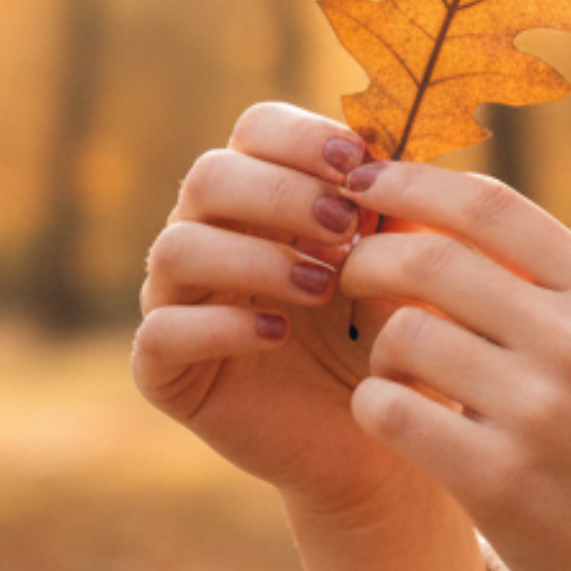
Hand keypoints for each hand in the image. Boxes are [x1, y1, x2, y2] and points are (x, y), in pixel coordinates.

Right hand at [132, 102, 424, 523]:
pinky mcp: (164, 370)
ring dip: (254, 258)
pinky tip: (278, 334)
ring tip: (323, 286)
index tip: (358, 163)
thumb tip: (398, 141)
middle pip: (209, 176)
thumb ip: (402, 207)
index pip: (256, 130)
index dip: (302, 138)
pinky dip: (221, 326)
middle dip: (281, 193)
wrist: (382, 441)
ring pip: (176, 248)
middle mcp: (209, 236)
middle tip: (346, 227)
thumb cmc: (394, 339)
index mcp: (265, 196)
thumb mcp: (409, 268)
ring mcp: (177, 301)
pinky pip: (161, 332)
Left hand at [341, 161, 570, 570]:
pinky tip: (396, 420)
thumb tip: (434, 213)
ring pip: (402, 333)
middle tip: (348, 276)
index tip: (367, 185)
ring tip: (395, 370)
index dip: (412, 182)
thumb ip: (544, 283)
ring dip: (377, 347)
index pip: (490, 204)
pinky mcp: (497, 478)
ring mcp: (538, 409)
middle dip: (368, 258)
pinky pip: (387, 409)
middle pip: (430, 257)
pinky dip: (374, 406)